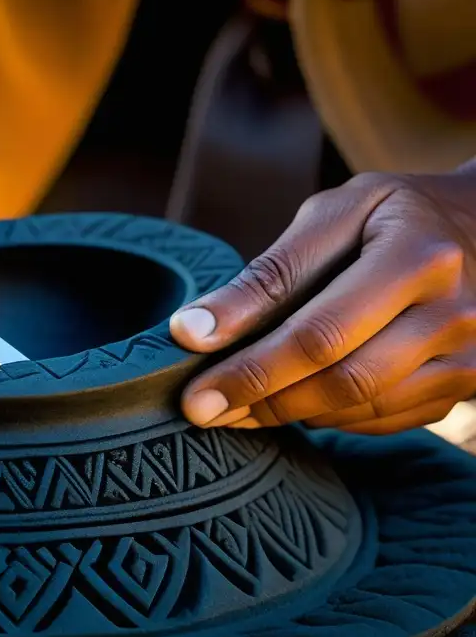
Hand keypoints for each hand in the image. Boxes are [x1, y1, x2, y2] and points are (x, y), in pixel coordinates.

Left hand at [169, 168, 475, 434]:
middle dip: (260, 401)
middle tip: (200, 411)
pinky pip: (382, 420)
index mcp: (418, 258)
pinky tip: (289, 400)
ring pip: (359, 408)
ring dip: (286, 413)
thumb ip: (266, 275)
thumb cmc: (391, 216)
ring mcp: (469, 358)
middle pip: (342, 381)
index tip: (191, 395)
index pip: (320, 333)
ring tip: (233, 406)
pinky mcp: (466, 386)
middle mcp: (455, 315)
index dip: (251, 370)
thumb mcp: (332, 216)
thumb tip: (190, 332)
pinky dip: (326, 416)